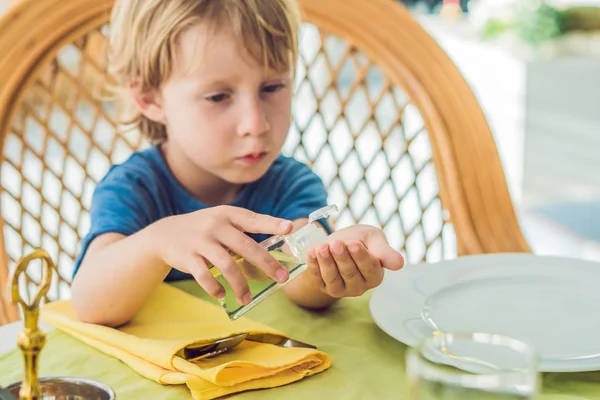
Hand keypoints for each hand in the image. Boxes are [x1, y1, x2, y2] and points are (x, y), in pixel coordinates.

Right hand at [154, 206, 292, 303]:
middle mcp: (216, 225)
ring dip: (240, 285)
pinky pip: (204, 276)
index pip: (253, 219)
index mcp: (228, 215)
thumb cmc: (204, 229)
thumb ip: (242, 231)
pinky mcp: (188, 257)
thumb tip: (272, 253)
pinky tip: (222, 295)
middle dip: (266, 263)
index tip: (289, 228)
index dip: (271, 224)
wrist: (165, 233)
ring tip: (247, 298)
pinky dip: (214, 288)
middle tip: (282, 278)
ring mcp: (201, 241)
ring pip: (227, 265)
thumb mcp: (221, 221)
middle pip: (246, 246)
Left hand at [305, 225, 403, 297]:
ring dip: (326, 262)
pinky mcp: (324, 286)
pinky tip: (311, 252)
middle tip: (336, 244)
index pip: (370, 268)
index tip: (353, 244)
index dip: (360, 257)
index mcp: (375, 275)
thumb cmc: (360, 240)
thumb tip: (399, 264)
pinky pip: (317, 277)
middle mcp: (359, 286)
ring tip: (322, 247)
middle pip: (350, 273)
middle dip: (342, 258)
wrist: (337, 243)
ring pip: (333, 278)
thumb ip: (384, 251)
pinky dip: (313, 265)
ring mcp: (341, 289)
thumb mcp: (373, 239)